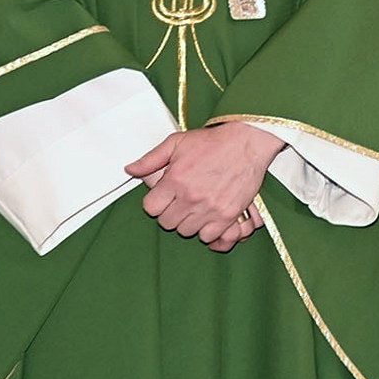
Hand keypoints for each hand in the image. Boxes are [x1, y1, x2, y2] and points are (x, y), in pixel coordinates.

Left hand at [127, 123, 283, 250]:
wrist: (248, 142)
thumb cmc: (213, 142)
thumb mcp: (177, 142)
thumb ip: (151, 158)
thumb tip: (130, 169)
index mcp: (176, 179)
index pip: (150, 208)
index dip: (156, 202)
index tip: (164, 196)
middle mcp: (191, 197)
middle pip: (167, 222)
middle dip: (171, 212)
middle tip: (181, 200)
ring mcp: (210, 208)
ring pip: (186, 231)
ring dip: (188, 221)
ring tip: (195, 206)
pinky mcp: (227, 215)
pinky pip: (208, 236)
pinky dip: (207, 229)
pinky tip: (208, 215)